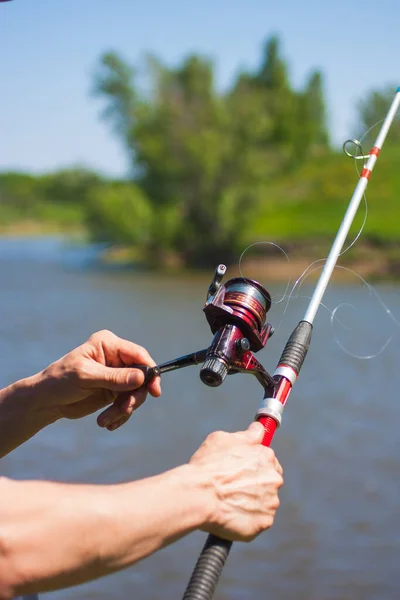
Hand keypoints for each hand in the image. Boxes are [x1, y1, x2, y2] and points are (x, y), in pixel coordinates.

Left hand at [37, 330, 160, 429]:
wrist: (46, 400)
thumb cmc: (60, 380)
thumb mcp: (86, 377)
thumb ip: (114, 377)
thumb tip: (141, 377)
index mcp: (108, 345)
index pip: (138, 355)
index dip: (150, 371)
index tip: (155, 391)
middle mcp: (116, 358)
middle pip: (141, 376)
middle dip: (134, 396)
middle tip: (123, 410)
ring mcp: (117, 375)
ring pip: (136, 393)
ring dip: (124, 409)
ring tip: (106, 421)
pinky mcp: (115, 392)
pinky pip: (128, 404)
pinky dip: (121, 416)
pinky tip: (107, 423)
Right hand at [189, 422, 282, 541]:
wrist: (198, 495)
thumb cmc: (207, 465)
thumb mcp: (223, 439)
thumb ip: (246, 435)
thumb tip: (258, 430)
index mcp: (266, 456)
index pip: (269, 461)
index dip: (254, 466)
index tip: (242, 470)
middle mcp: (274, 479)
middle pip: (269, 482)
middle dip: (255, 484)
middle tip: (232, 487)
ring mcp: (271, 502)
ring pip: (264, 502)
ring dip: (251, 502)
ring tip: (228, 501)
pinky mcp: (263, 522)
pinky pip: (258, 521)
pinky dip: (247, 519)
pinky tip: (230, 514)